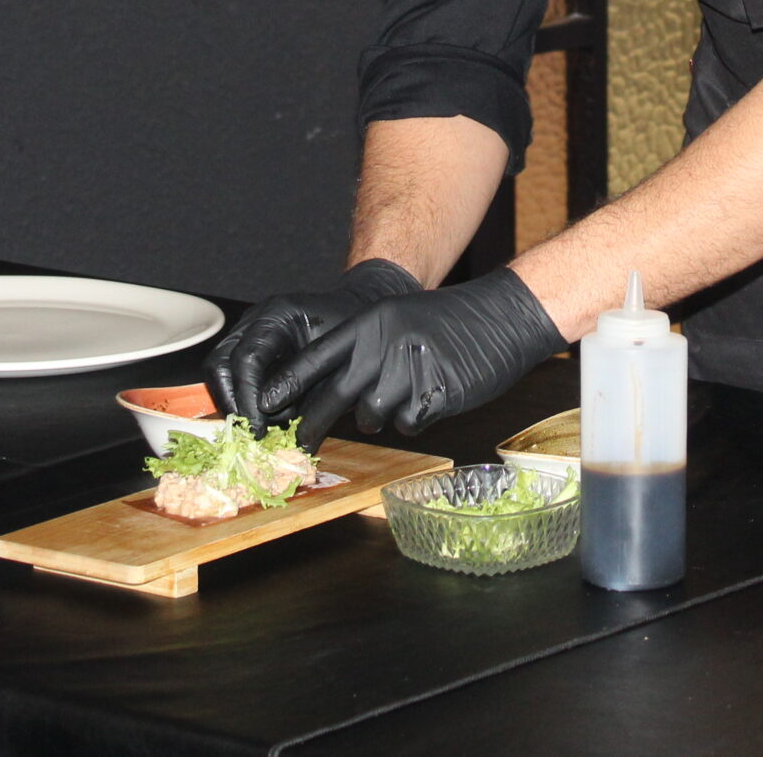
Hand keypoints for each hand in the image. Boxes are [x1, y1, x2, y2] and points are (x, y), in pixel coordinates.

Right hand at [202, 258, 419, 424]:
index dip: (247, 398)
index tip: (259, 429)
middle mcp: (254, 322)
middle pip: (221, 365)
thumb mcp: (338, 360)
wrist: (358, 311)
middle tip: (255, 434)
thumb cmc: (354, 333)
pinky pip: (232, 377)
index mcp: (276, 316)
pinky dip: (244, 401)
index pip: (247, 358)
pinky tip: (266, 420)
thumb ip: (309, 388)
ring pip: (220, 373)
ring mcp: (247, 333)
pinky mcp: (249, 349)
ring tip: (263, 428)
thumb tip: (283, 426)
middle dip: (234, 404)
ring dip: (236, 405)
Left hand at [262, 267, 567, 447]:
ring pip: (371, 417)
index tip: (262, 409)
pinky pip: (406, 424)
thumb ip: (362, 349)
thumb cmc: (446, 322)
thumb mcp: (396, 320)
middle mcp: (381, 347)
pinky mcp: (433, 396)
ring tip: (402, 395)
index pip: (313, 361)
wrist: (500, 317)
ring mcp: (408, 372)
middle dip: (311, 427)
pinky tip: (428, 398)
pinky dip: (413, 419)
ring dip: (379, 416)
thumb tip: (326, 389)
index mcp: (368, 324)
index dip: (285, 387)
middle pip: (331, 398)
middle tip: (299, 446)